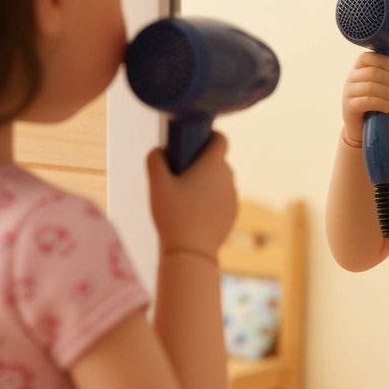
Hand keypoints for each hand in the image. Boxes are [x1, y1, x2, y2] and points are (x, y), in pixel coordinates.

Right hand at [146, 132, 236, 259]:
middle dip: (202, 163)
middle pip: (217, 161)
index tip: (194, 143)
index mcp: (214, 165)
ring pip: (220, 180)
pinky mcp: (232, 213)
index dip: (209, 137)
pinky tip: (194, 212)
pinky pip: (222, 198)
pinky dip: (211, 200)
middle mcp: (228, 177)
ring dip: (207, 182)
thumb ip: (155, 159)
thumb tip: (160, 150)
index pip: (221, 139)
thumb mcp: (157, 184)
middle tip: (180, 174)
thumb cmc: (173, 214)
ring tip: (185, 196)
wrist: (191, 251)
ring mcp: (233, 196)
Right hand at [341, 51, 388, 144]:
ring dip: (388, 93)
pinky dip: (383, 103)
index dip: (381, 60)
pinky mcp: (349, 107)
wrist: (363, 130)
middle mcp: (351, 79)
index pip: (366, 57)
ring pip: (370, 87)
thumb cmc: (377, 106)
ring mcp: (348, 93)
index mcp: (359, 70)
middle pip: (371, 72)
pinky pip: (367, 101)